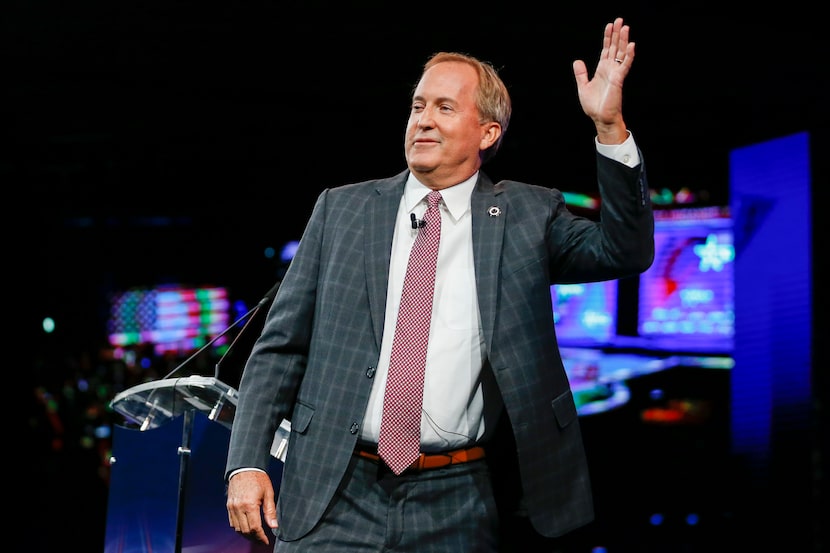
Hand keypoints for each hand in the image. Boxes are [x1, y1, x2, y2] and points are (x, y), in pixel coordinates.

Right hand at [226, 470, 277, 544]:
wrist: (245, 467)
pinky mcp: (229, 506)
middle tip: (261, 539)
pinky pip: (232, 522)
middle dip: (254, 538)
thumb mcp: (269, 493)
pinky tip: (246, 527)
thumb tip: (274, 525)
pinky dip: (239, 528)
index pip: (255, 528)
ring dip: (246, 534)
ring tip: (255, 535)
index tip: (266, 540)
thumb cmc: (257, 477)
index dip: (261, 537)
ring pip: (237, 528)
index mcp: (250, 505)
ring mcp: (232, 507)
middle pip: (245, 531)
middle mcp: (239, 507)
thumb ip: (270, 511)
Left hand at [572, 17, 634, 143]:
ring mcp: (616, 73)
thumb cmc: (594, 105)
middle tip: (619, 20)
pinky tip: (631, 45)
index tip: (609, 25)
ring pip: (621, 53)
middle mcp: (610, 69)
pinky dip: (628, 55)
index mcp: (602, 69)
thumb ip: (581, 74)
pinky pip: (625, 65)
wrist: (600, 118)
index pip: (606, 49)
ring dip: (623, 40)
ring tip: (624, 27)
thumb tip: (577, 61)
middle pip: (614, 47)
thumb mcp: (583, 87)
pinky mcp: (619, 79)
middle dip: (616, 34)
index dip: (607, 37)